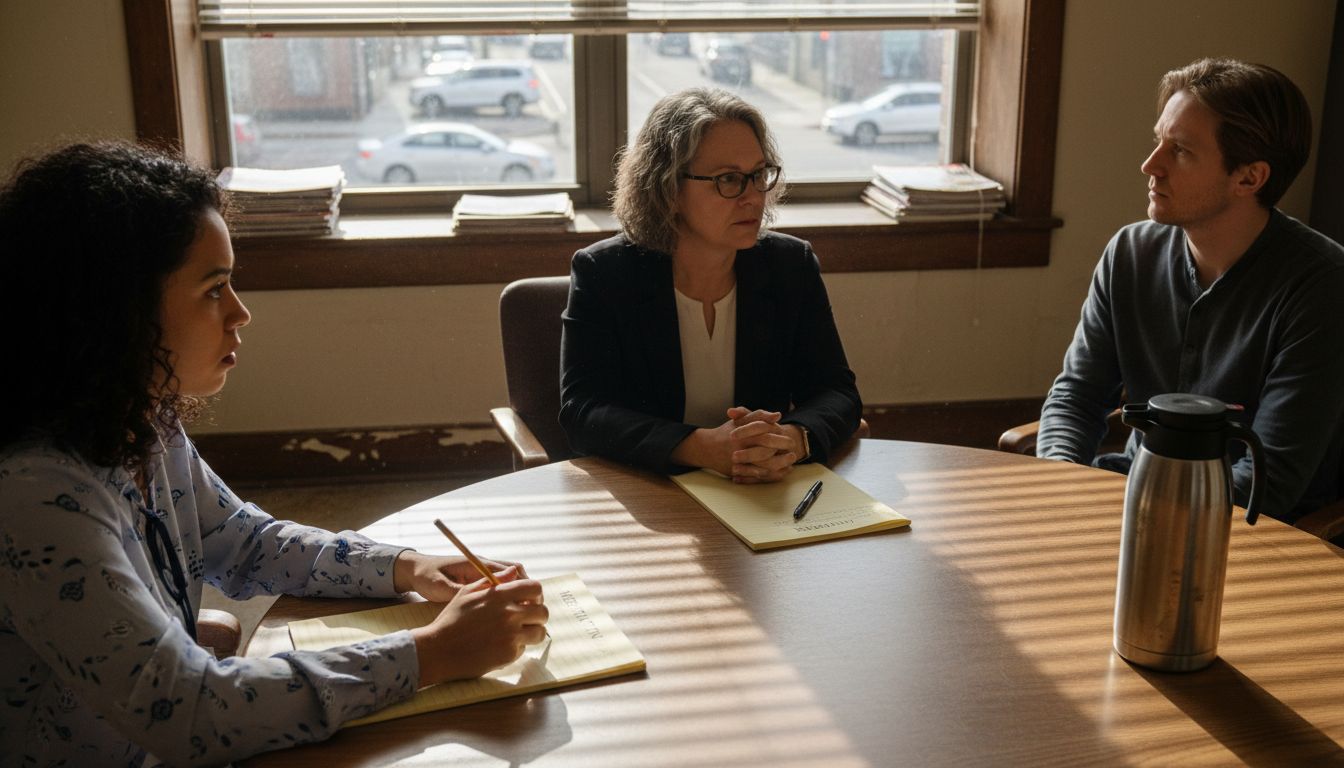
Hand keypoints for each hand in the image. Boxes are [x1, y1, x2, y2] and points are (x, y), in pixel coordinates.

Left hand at [393, 550, 527, 600]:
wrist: (414, 571)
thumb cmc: (427, 577)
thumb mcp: (442, 587)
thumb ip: (465, 589)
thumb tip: (491, 593)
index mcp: (477, 564)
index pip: (510, 570)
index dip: (523, 585)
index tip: (527, 603)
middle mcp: (483, 566)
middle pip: (516, 573)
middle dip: (526, 590)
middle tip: (531, 610)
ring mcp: (481, 573)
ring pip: (510, 579)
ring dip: (518, 593)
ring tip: (523, 614)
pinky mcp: (478, 581)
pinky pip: (500, 585)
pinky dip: (508, 596)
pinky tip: (508, 612)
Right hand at [410, 570, 548, 684]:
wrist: (438, 650)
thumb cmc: (451, 620)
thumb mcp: (467, 592)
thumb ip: (493, 580)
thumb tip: (514, 573)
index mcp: (500, 595)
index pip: (535, 588)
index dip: (536, 595)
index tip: (529, 602)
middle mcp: (509, 613)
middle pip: (543, 612)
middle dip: (538, 616)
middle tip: (527, 620)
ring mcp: (511, 635)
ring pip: (539, 632)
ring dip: (532, 633)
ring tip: (518, 634)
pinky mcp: (508, 654)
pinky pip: (524, 648)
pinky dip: (516, 648)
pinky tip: (500, 646)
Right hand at [670, 407, 797, 482]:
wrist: (707, 448)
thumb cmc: (727, 432)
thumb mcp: (740, 420)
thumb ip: (758, 415)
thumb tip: (777, 415)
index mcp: (742, 430)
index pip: (763, 429)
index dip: (777, 431)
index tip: (787, 433)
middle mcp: (740, 444)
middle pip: (765, 446)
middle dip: (781, 446)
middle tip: (792, 447)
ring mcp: (739, 459)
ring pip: (763, 463)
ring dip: (780, 462)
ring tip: (791, 460)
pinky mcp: (738, 471)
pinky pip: (757, 474)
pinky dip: (771, 474)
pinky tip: (781, 471)